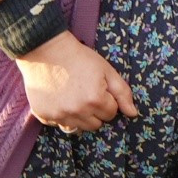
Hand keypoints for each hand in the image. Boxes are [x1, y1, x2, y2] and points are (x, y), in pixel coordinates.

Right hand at [16, 32, 135, 131]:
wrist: (46, 50)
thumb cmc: (80, 58)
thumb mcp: (106, 70)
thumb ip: (122, 93)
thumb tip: (133, 114)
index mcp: (95, 100)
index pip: (111, 113)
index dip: (108, 100)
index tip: (99, 89)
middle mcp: (77, 111)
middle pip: (96, 124)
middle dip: (96, 112)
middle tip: (87, 93)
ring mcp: (59, 115)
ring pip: (79, 128)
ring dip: (81, 116)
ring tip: (75, 97)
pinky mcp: (44, 116)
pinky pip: (60, 125)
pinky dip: (63, 116)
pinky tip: (61, 100)